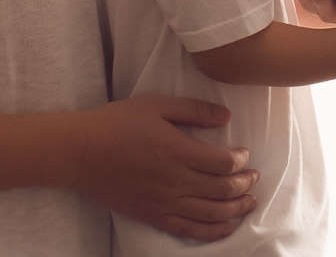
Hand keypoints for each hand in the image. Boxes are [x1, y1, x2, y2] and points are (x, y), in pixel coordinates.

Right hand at [74, 96, 258, 241]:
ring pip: (211, 213)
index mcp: (178, 151)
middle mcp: (175, 180)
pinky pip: (188, 229)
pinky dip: (211, 231)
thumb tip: (226, 116)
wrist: (81, 152)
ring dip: (236, 209)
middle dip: (245, 184)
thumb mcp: (157, 105)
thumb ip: (194, 110)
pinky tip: (226, 227)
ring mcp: (164, 201)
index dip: (241, 160)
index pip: (224, 163)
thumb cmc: (117, 123)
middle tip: (254, 177)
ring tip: (250, 202)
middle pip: (223, 189)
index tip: (244, 154)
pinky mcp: (153, 215)